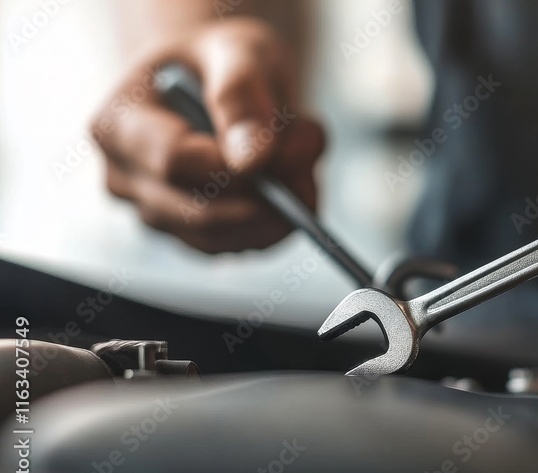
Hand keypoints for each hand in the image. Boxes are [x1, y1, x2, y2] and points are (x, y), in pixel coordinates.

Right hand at [91, 18, 325, 252]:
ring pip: (225, 240)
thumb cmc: (220, 60)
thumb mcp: (238, 49)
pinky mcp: (192, 237)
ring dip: (277, 211)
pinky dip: (277, 224)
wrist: (217, 81)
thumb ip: (242, 93)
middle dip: (265, 196)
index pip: (173, 163)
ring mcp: (156, 215)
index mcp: (118, 124)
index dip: (232, 167)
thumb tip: (254, 160)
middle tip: (308, 160)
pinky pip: (241, 246)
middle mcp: (125, 179)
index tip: (278, 153)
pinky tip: (295, 186)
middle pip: (199, 214)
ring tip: (305, 164)